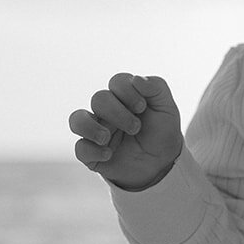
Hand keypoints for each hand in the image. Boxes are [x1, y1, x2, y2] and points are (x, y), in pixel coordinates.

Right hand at [68, 73, 183, 190]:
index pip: (116, 82)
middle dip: (117, 112)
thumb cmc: (161, 132)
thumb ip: (156, 87)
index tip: (142, 107)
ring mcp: (96, 131)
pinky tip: (109, 154)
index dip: (127, 91)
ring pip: (76, 120)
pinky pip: (80, 149)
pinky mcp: (92, 153)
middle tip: (136, 128)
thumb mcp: (167, 108)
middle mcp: (106, 111)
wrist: (162, 164)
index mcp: (124, 97)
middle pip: (98, 99)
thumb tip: (136, 80)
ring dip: (90, 126)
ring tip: (106, 137)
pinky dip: (92, 151)